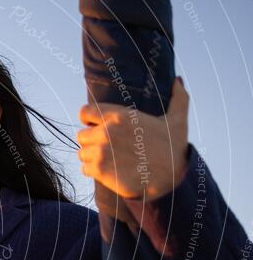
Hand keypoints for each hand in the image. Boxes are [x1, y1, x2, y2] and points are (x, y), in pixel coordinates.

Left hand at [77, 76, 189, 201]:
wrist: (171, 179)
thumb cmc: (173, 149)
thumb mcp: (178, 120)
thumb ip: (177, 98)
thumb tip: (178, 80)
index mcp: (120, 116)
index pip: (85, 112)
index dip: (88, 119)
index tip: (95, 126)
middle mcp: (107, 132)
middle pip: (81, 135)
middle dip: (91, 141)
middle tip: (107, 147)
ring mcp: (101, 152)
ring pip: (82, 153)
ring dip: (91, 157)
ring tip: (109, 160)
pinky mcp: (99, 170)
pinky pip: (84, 169)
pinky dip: (93, 171)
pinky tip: (108, 171)